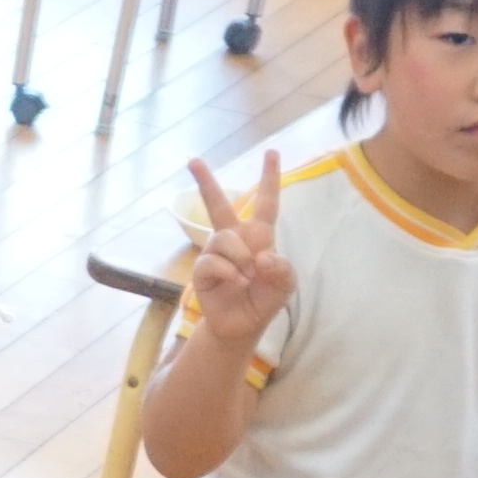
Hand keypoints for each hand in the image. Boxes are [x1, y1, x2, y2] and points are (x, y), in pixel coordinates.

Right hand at [175, 155, 293, 337]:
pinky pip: (213, 261)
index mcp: (259, 236)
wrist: (243, 325)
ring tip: (246, 277)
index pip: (266, 202)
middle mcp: (235, 238)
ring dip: (239, 258)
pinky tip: (236, 282)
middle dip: (205, 182)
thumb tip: (261, 256)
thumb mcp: (285, 284)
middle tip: (192, 159)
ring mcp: (216, 253)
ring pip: (223, 238)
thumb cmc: (265, 298)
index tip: (272, 152)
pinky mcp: (202, 269)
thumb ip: (282, 269)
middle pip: (218, 205)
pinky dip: (229, 272)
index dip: (269, 178)